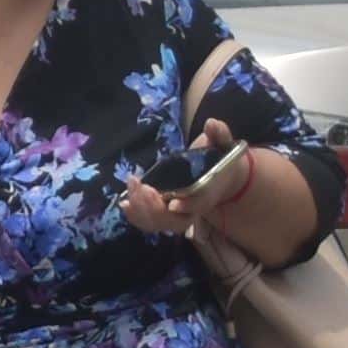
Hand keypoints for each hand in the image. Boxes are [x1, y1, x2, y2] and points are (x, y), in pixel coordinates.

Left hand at [125, 133, 312, 264]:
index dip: (187, 205)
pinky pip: (151, 222)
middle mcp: (194, 208)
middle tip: (143, 188)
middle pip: (176, 220)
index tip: (172, 204)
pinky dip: (137, 217)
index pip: (200, 203)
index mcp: (209, 192)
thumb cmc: (220, 160)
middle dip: (156, 209)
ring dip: (142, 211)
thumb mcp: (223, 144)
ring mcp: (179, 214)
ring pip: (161, 224)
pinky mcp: (166, 214)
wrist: (222, 177)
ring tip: (132, 188)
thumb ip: (219, 134)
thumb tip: (212, 123)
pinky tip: (124, 203)